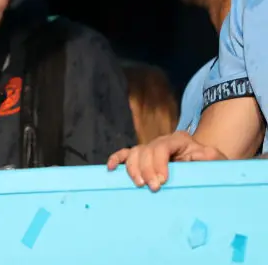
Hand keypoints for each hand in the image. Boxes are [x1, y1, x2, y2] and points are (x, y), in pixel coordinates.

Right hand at [107, 131, 226, 190]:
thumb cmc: (211, 164)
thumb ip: (209, 156)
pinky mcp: (142, 157)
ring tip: (138, 184)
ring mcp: (149, 148)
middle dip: (146, 169)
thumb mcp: (216, 159)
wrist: (205, 164)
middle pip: (145, 150)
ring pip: (133, 152)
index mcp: (178, 140)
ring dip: (132, 168)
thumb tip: (198, 156)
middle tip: (152, 188)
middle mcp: (160, 141)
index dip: (159, 163)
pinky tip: (111, 168)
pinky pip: (124, 154)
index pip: (162, 146)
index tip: (162, 180)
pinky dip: (116, 159)